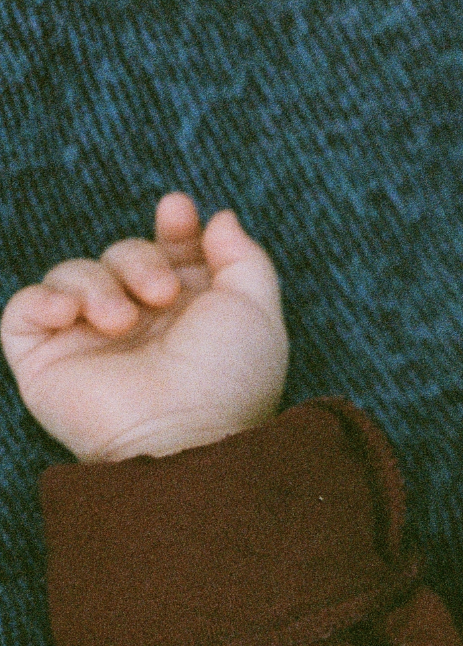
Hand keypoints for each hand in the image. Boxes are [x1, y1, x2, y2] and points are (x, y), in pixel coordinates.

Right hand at [2, 192, 287, 461]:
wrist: (181, 436)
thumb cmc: (227, 379)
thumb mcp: (254, 309)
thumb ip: (243, 257)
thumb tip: (219, 217)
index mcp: (191, 313)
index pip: (171, 251)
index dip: (174, 227)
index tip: (178, 210)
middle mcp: (142, 325)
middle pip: (124, 253)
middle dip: (139, 258)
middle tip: (161, 294)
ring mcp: (90, 341)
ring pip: (75, 272)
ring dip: (98, 284)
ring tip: (122, 323)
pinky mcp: (45, 360)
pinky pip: (25, 306)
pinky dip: (44, 299)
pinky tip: (71, 315)